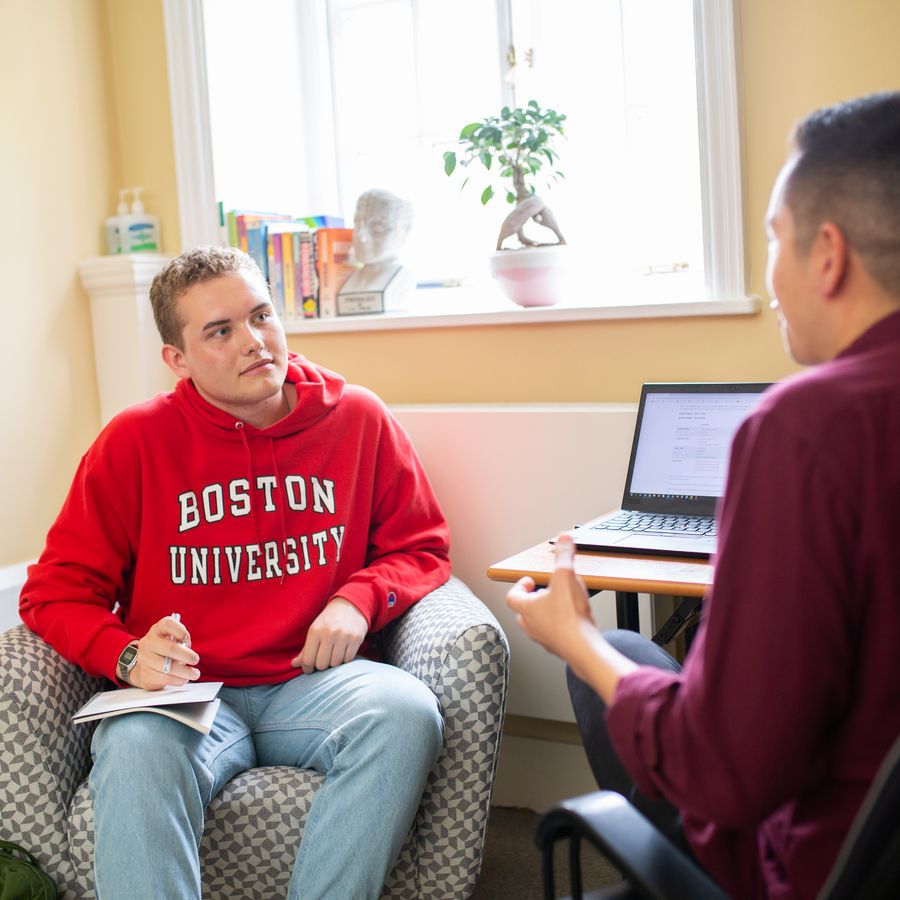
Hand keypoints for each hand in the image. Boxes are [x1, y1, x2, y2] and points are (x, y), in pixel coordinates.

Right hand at [129, 615, 200, 689]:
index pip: (168, 624)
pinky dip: (178, 680)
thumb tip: (188, 649)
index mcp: (158, 629)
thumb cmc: (165, 648)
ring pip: (168, 668)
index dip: (180, 631)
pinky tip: (183, 678)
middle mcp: (148, 642)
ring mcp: (144, 659)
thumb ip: (182, 639)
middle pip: (170, 648)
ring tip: (194, 673)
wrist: (145, 664)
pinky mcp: (145, 675)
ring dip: (185, 672)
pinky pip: (165, 679)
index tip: (187, 639)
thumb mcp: (173, 638)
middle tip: (195, 659)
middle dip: (187, 655)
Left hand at [292, 597, 367, 673]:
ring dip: (334, 662)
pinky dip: (345, 658)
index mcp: (315, 631)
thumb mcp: (314, 630)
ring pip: (335, 663)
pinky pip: (348, 659)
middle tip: (323, 659)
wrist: (350, 605)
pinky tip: (343, 650)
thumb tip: (294, 664)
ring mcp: (344, 636)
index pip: (308, 660)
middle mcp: (329, 633)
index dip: (307, 668)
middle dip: (321, 665)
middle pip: (322, 664)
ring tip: (334, 653)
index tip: (310, 668)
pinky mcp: (356, 639)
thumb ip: (305, 649)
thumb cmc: (329, 620)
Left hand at [505, 534, 597, 664]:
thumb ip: (564, 556)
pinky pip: (553, 635)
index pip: (512, 596)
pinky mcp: (558, 647)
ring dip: (545, 613)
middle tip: (543, 592)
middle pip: (523, 611)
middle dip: (532, 600)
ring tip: (559, 604)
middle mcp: (531, 625)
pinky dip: (559, 626)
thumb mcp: (566, 577)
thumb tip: (563, 538)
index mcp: (526, 608)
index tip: (530, 580)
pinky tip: (574, 620)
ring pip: (537, 624)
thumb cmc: (570, 617)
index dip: (519, 586)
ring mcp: (544, 638)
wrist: (583, 648)